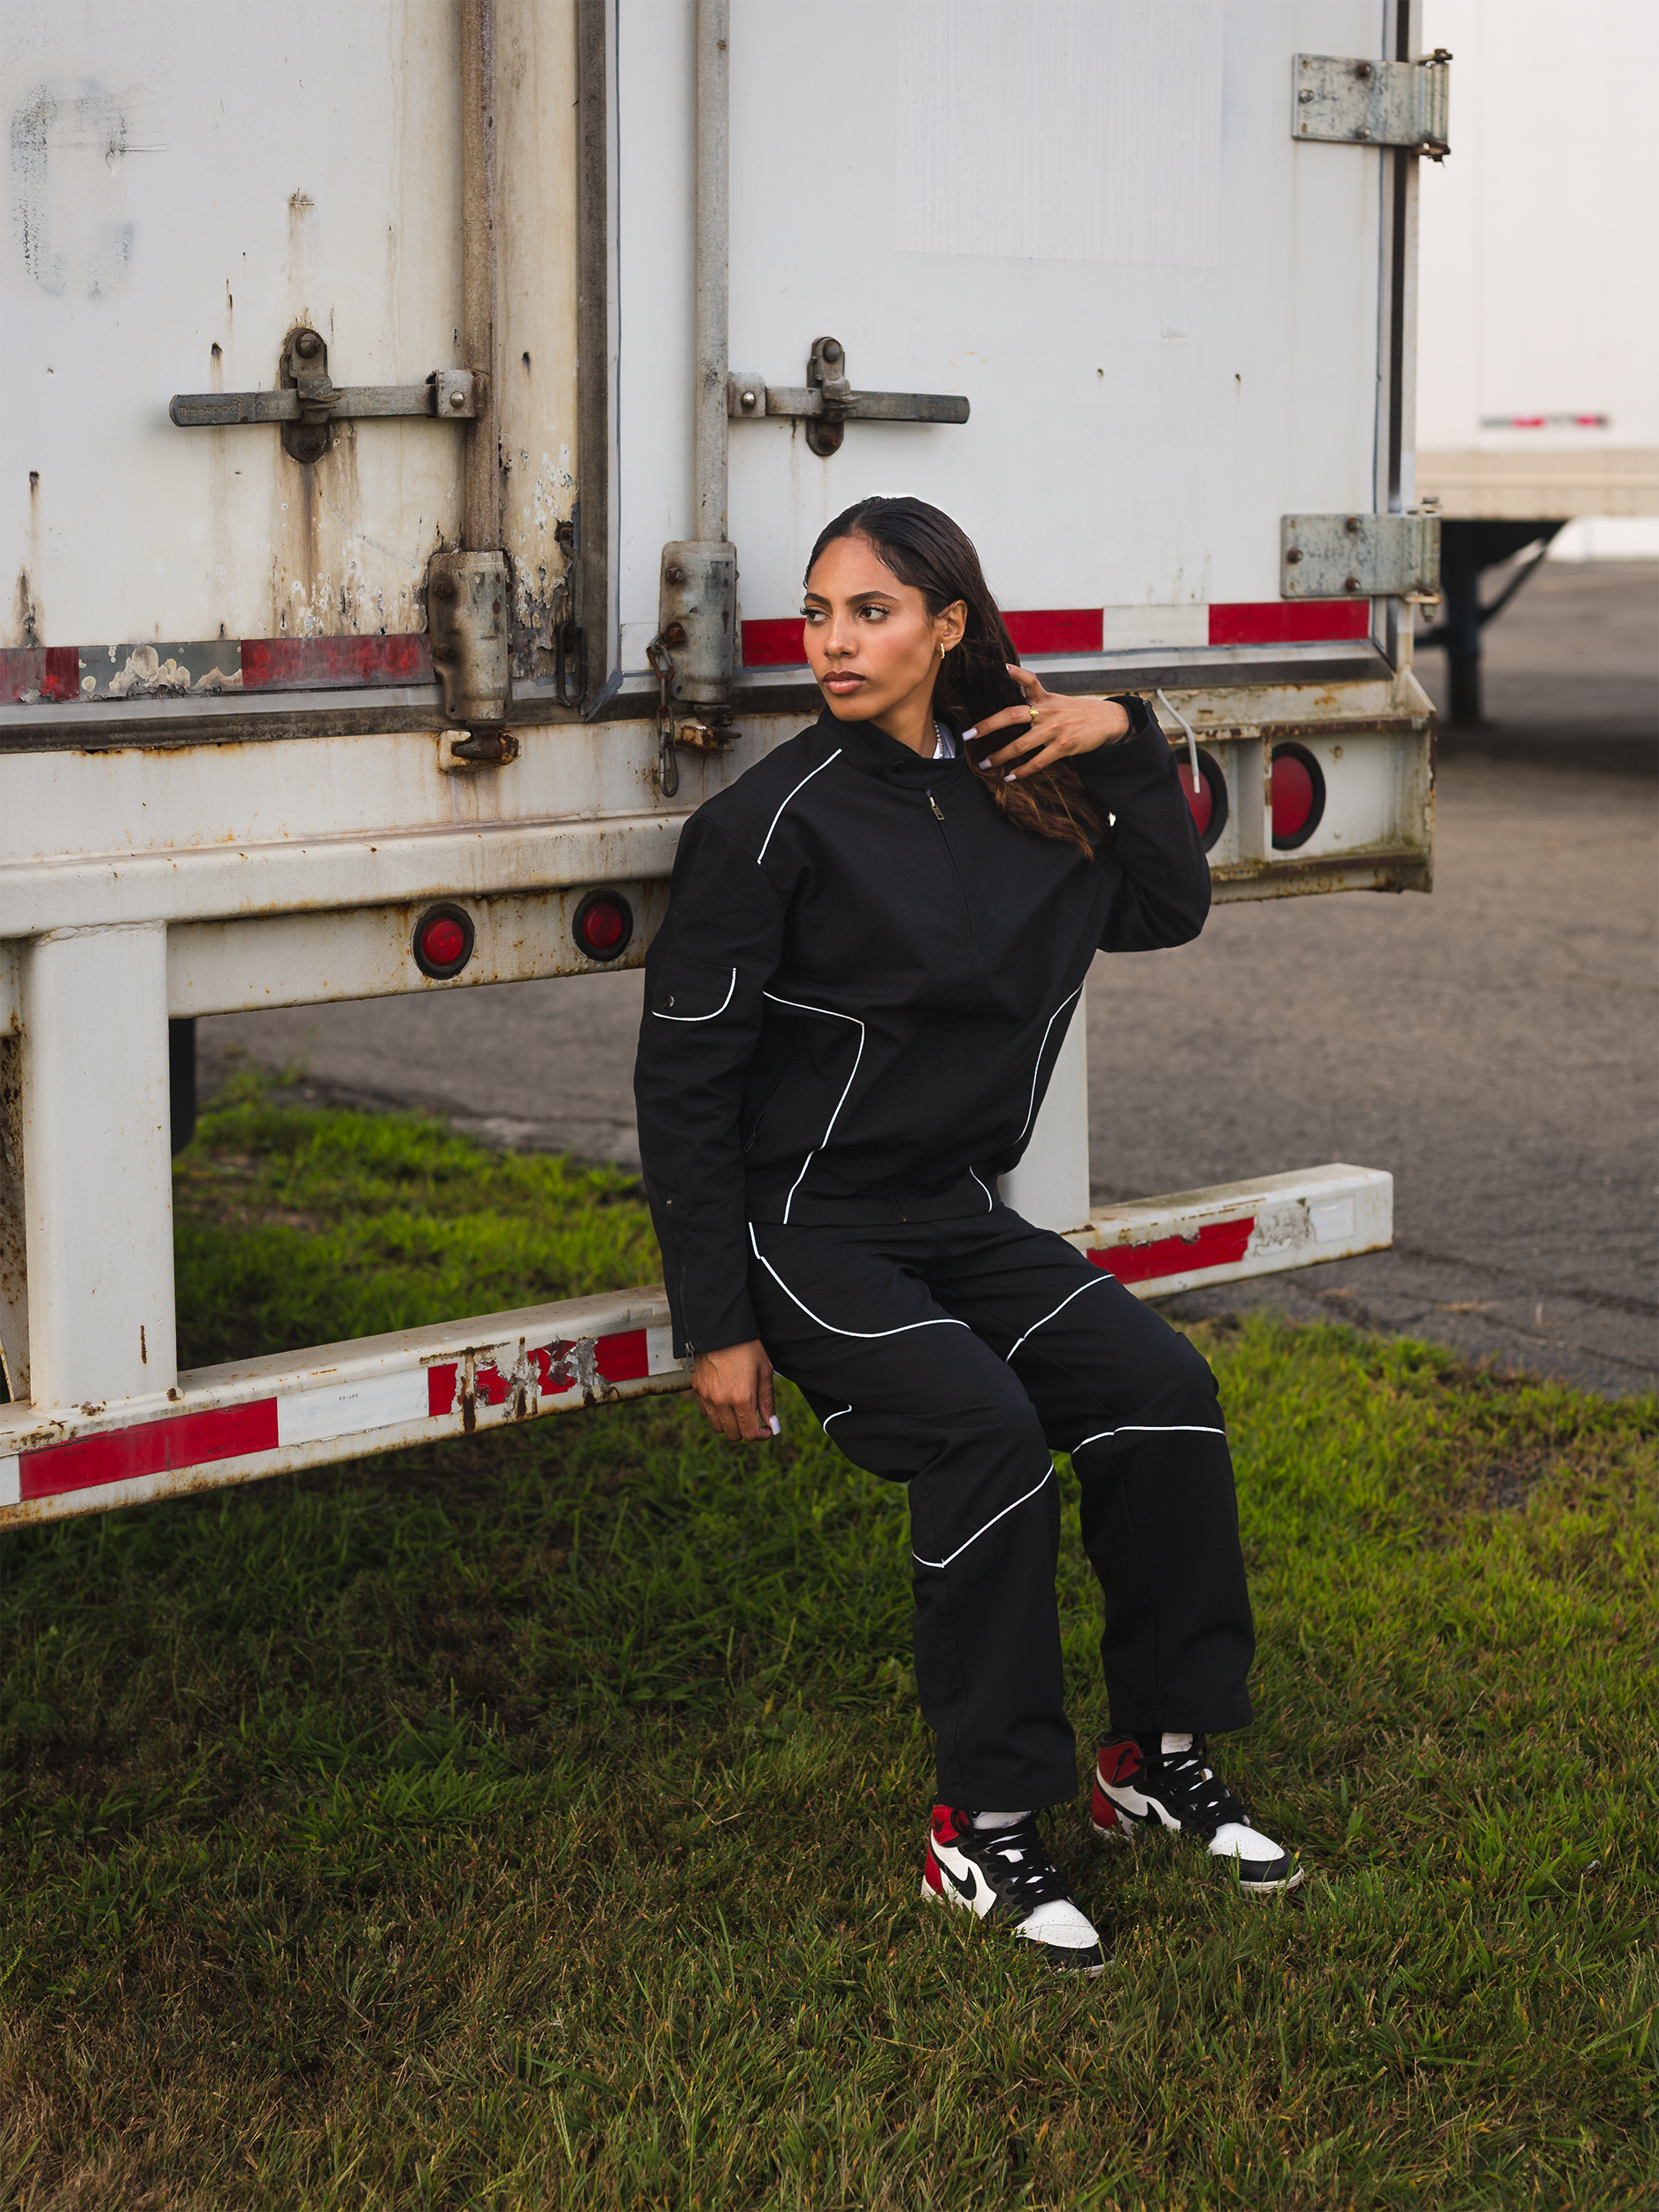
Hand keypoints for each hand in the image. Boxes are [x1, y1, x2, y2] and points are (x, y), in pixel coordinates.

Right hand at [692, 1339, 776, 1441]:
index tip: (767, 1429)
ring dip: (731, 1424)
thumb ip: (767, 1401)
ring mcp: (707, 1397)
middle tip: (755, 1418)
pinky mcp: (697, 1390)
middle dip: (747, 1431)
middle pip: (733, 1434)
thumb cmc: (745, 1347)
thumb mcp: (764, 1371)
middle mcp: (721, 1401)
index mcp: (741, 1397)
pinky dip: (717, 1413)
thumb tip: (772, 1423)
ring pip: (718, 1426)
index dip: (761, 1435)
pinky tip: (726, 1400)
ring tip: (740, 1409)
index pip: (750, 1433)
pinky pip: (707, 1413)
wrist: (718, 1329)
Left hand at [965, 665, 1131, 780]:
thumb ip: (1036, 700)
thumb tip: (1014, 702)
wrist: (1108, 721)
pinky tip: (1010, 776)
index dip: (1017, 673)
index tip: (1003, 668)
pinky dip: (1022, 771)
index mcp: (1045, 698)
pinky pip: (1038, 761)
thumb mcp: (1057, 700)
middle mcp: (1047, 711)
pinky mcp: (1064, 746)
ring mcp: (1055, 729)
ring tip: (985, 765)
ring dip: (1000, 756)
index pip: (1030, 681)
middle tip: (968, 735)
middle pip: (1012, 715)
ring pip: (1021, 745)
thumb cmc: (1077, 712)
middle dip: (988, 726)